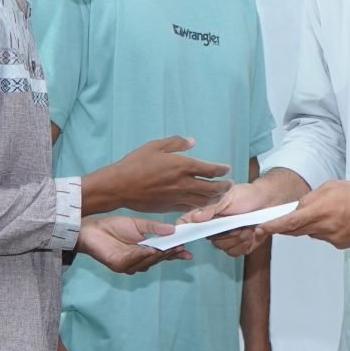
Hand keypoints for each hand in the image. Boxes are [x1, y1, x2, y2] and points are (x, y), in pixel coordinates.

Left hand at [77, 215, 189, 273]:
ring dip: (158, 254)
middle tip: (180, 247)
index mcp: (143, 250)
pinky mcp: (118, 265)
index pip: (162, 253)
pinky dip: (142, 255)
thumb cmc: (113, 226)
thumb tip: (174, 229)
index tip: (188, 253)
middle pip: (157, 259)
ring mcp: (128, 264)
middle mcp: (137, 260)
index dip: (175, 253)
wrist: (90, 228)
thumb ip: (155, 228)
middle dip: (169, 253)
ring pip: (147, 261)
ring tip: (168, 247)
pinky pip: (133, 261)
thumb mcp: (138, 224)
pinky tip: (149, 249)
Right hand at [103, 136, 232, 212]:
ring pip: (203, 201)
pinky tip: (201, 204)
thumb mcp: (155, 146)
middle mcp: (183, 183)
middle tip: (229, 185)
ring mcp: (177, 197)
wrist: (119, 186)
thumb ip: (176, 143)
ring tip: (220, 195)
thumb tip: (192, 141)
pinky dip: (199, 207)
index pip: (210, 170)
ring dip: (214, 198)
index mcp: (182, 166)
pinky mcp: (169, 207)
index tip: (226, 169)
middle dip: (224, 187)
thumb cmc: (135, 163)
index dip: (221, 170)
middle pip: (212, 188)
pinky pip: (189, 208)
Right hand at [182, 181, 284, 256]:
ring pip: (224, 247)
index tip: (183, 241)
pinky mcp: (239, 246)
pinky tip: (251, 233)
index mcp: (206, 215)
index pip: (186, 225)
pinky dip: (245, 243)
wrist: (267, 201)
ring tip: (246, 225)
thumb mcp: (228, 197)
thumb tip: (195, 218)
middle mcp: (213, 229)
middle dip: (226, 233)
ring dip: (238, 237)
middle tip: (238, 223)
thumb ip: (212, 208)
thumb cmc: (246, 195)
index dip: (181, 234)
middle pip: (210, 240)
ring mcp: (226, 239)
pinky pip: (236, 252)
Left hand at [259, 180, 349, 249]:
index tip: (259, 229)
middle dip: (290, 225)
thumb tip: (296, 209)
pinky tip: (341, 220)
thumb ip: (310, 199)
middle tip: (289, 217)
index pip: (290, 222)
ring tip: (332, 212)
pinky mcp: (341, 245)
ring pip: (312, 234)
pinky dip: (327, 230)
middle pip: (297, 231)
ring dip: (313, 225)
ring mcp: (333, 239)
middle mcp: (325, 228)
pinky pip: (325, 238)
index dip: (272, 227)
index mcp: (321, 211)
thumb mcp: (330, 187)